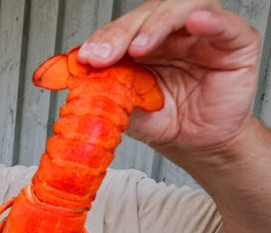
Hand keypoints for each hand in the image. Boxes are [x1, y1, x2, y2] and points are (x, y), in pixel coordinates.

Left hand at [77, 0, 260, 153]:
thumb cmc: (165, 120)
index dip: (101, 40)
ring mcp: (203, 33)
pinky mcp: (236, 42)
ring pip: (179, 9)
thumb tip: (71, 80)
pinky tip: (192, 23)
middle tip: (102, 56)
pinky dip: (208, 20)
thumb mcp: (126, 109)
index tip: (84, 58)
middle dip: (120, 34)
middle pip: (145, 15)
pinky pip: (225, 24)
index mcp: (142, 42)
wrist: (197, 144)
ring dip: (155, 25)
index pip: (120, 30)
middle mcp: (172, 32)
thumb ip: (104, 91)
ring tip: (137, 48)